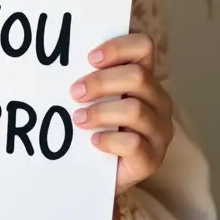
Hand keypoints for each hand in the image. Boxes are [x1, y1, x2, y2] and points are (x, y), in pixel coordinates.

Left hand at [69, 33, 173, 192]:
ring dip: (100, 112)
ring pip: (135, 110)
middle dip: (101, 82)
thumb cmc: (94, 125)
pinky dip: (109, 140)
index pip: (143, 47)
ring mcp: (159, 130)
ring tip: (78, 119)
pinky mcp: (153, 158)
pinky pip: (134, 143)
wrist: (97, 172)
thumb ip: (88, 77)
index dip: (118, 48)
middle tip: (75, 92)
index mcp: (144, 78)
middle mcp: (158, 101)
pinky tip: (94, 141)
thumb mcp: (93, 97)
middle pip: (138, 76)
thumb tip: (59, 63)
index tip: (90, 58)